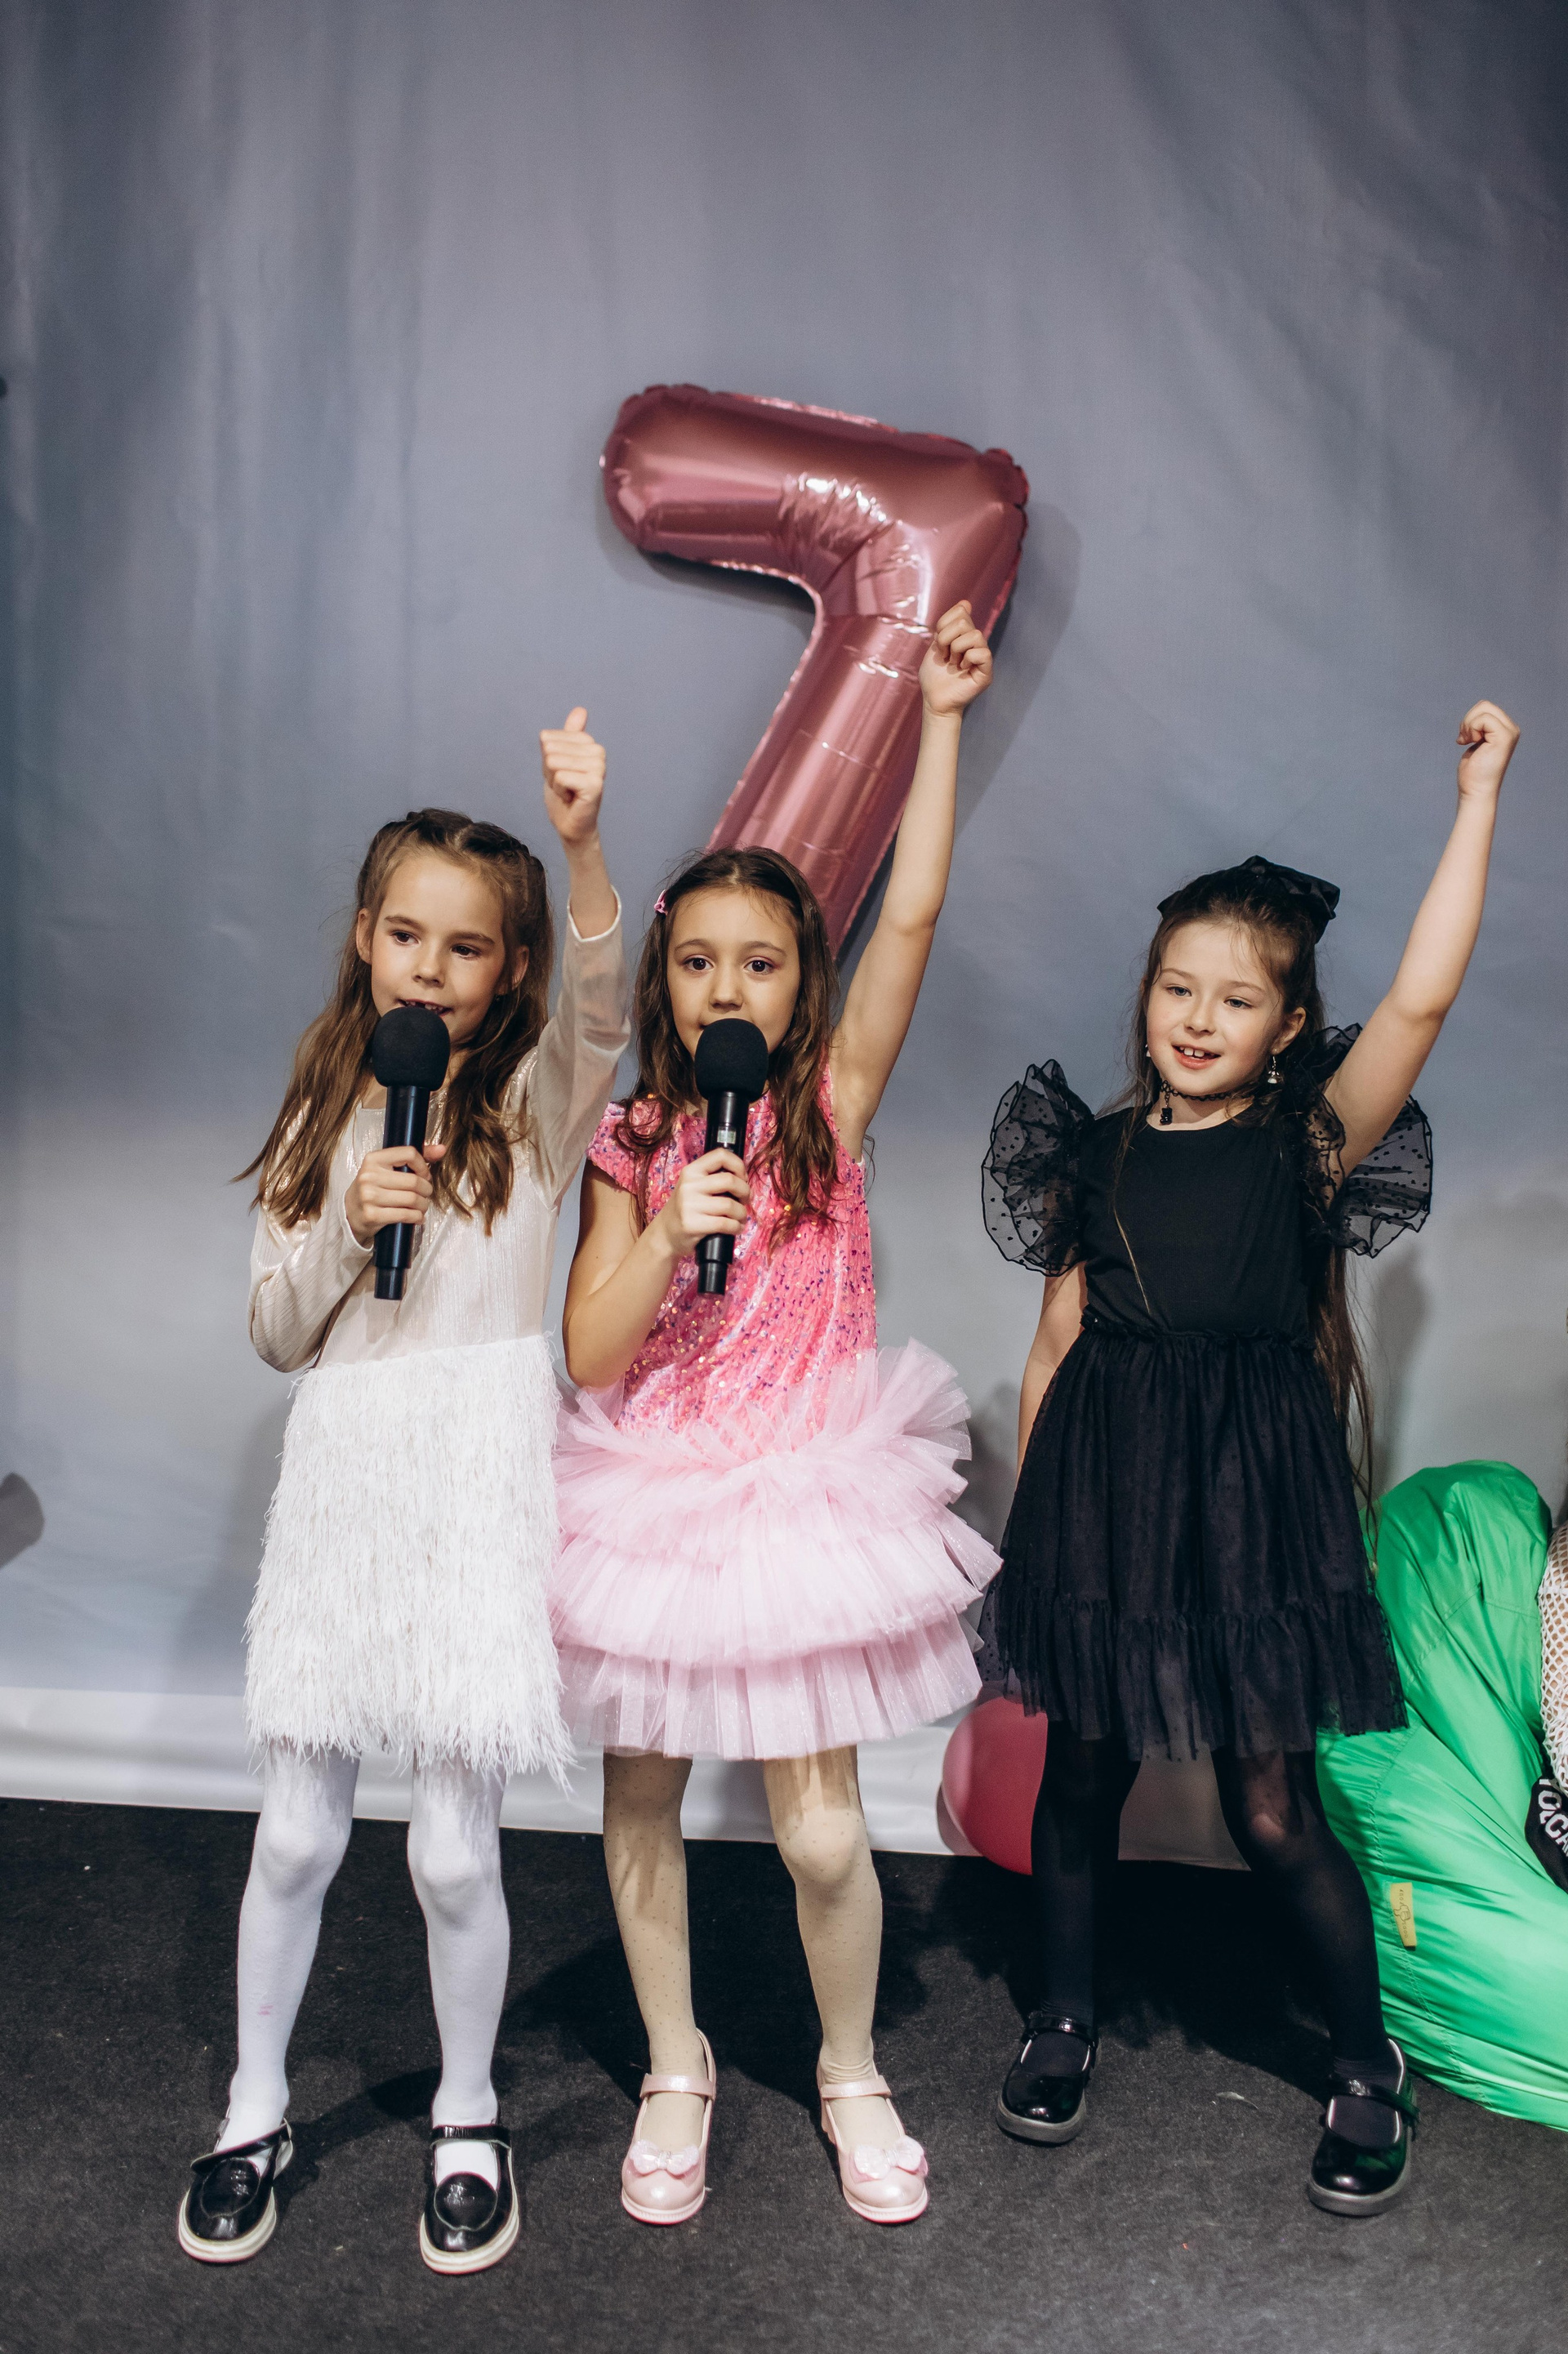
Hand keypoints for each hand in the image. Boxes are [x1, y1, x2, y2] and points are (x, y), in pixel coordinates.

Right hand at [344, 1141, 445, 1246]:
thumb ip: (415, 1158)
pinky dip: (417, 1217)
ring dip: (423, 1205)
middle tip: (426, 1193)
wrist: (351, 1212)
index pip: (409, 1153)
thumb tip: (441, 1149)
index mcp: (373, 1159)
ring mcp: (369, 1196)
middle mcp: (369, 1176)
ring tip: (422, 1205)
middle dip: (426, 1189)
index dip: (423, 1165)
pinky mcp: (372, 1215)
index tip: (424, 1174)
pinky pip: (405, 1215)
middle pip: (414, 1181)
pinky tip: (417, 1216)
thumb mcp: (388, 1169)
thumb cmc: (373, 1188)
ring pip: (412, 1199)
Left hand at [540, 707, 605, 846]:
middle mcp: (598, 753)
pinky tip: (571, 798)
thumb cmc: (564, 793)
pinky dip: (559, 791)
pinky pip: (560, 777)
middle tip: (563, 785)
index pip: (549, 739)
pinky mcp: (595, 784)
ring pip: (554, 763)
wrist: (570, 824)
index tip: (560, 774)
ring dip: (554, 782)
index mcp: (590, 744)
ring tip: (567, 791)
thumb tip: (581, 710)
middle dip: (550, 771)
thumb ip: (567, 736)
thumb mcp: (558, 759)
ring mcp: (599, 768)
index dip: (547, 759)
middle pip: (550, 750)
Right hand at [651, 1149, 750, 1258]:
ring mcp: (689, 1205)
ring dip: (742, 1213)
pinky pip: (725, 1224)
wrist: (665, 1233)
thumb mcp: (693, 1186)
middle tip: (744, 1200)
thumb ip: (713, 1178)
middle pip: (730, 1180)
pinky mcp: (692, 1224)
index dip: (738, 1165)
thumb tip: (744, 1180)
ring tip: (740, 1218)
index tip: (742, 1178)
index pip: (721, 1155)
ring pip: (730, 1205)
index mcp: (691, 1171)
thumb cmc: (686, 1208)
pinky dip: (736, 1227)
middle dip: (745, 1192)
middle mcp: (689, 1185)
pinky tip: (735, 1228)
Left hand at [919, 600, 992, 716]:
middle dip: (946, 638)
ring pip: (975, 634)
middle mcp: (975, 643)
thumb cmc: (933, 677)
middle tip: (945, 656)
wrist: (934, 701)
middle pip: (964, 620)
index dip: (943, 624)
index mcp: (963, 635)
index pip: (960, 611)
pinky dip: (967, 659)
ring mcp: (982, 656)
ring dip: (956, 649)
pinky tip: (962, 669)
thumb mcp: (935, 646)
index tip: (939, 643)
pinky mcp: (987, 671)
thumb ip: (946, 626)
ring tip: (953, 663)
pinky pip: (982, 652)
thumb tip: (966, 603)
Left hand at [1456, 700, 1518, 799]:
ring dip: (1468, 724)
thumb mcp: (1476, 744)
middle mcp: (1511, 729)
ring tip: (1468, 741)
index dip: (1469, 720)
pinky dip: (1471, 729)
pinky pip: (1483, 718)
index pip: (1485, 707)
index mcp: (1506, 729)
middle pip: (1484, 705)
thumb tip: (1475, 713)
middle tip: (1465, 739)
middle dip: (1468, 720)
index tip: (1465, 739)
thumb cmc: (1473, 773)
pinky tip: (1471, 743)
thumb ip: (1480, 728)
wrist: (1476, 791)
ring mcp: (1510, 732)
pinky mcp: (1504, 737)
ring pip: (1483, 708)